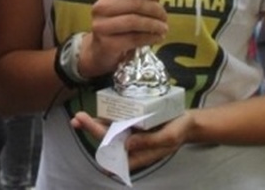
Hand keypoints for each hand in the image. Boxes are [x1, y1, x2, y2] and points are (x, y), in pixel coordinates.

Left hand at [71, 111, 192, 170]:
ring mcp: (130, 133)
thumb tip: (125, 146)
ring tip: (78, 117)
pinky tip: (93, 110)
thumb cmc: (179, 131)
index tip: (92, 139)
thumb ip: (148, 143)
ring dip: (92, 124)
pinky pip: (116, 119)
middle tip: (77, 119)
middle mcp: (130, 145)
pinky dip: (104, 116)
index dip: (102, 148)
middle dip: (91, 130)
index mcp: (138, 155)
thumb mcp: (167, 138)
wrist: (187, 121)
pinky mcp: (132, 121)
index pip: (116, 154)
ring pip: (108, 130)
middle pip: (107, 140)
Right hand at [79, 0, 167, 77]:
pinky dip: (150, 38)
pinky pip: (134, 38)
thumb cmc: (120, 23)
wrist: (102, 50)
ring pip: (134, 21)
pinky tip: (158, 38)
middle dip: (155, 9)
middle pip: (135, 2)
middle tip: (164, 17)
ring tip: (164, 28)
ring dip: (154, 25)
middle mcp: (101, 6)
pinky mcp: (106, 43)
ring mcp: (101, 25)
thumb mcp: (131, 5)